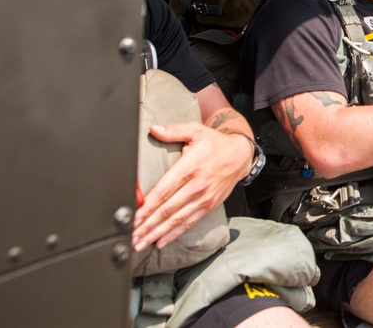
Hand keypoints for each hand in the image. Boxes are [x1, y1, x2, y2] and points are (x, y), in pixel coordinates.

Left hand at [132, 122, 251, 251]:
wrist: (240, 155)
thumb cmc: (215, 143)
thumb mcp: (196, 131)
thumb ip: (174, 130)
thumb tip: (153, 129)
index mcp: (190, 167)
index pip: (165, 191)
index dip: (148, 207)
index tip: (134, 217)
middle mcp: (197, 185)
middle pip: (168, 209)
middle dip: (148, 225)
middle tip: (131, 236)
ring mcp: (204, 197)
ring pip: (177, 219)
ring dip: (157, 233)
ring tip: (141, 243)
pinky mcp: (209, 205)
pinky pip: (190, 222)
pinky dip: (174, 234)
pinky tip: (161, 241)